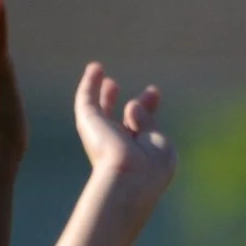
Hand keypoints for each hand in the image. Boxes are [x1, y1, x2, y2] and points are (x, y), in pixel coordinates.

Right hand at [73, 62, 175, 202]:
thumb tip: (134, 105)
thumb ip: (148, 122)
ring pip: (99, 111)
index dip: (148, 110)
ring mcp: (102, 134)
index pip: (144, 130)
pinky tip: (95, 68)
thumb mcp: (159, 142)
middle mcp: (119, 146)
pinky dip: (89, 83)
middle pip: (124, 122)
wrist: (130, 177)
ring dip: (102, 93)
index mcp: (140, 155)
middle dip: (133, 106)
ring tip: (101, 72)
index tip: (153, 92)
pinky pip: (86, 99)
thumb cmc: (151, 165)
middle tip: (139, 89)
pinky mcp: (88, 122)